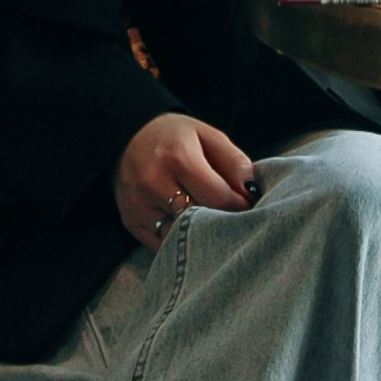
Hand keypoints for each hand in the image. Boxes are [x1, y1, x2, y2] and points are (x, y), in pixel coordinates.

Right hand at [114, 113, 258, 249]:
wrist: (128, 138)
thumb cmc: (175, 138)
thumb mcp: (209, 136)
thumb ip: (235, 162)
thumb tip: (252, 193)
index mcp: (177, 157)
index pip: (219, 197)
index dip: (239, 205)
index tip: (247, 204)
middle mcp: (153, 182)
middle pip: (200, 219)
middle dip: (221, 221)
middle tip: (231, 216)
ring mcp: (139, 205)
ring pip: (181, 236)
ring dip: (199, 233)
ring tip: (208, 220)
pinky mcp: (132, 222)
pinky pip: (163, 244)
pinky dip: (179, 239)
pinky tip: (185, 226)